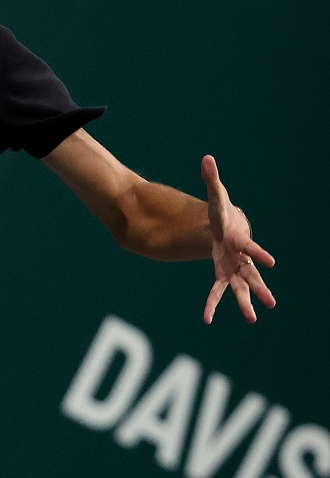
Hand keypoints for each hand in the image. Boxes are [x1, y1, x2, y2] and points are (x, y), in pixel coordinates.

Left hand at [202, 155, 275, 323]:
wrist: (226, 224)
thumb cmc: (223, 211)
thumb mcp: (216, 196)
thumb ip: (211, 179)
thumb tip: (207, 158)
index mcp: (237, 239)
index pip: (248, 247)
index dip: (258, 253)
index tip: (271, 263)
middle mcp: (239, 257)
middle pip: (250, 274)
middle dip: (259, 287)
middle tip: (270, 303)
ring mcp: (232, 267)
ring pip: (239, 287)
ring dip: (244, 302)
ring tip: (252, 319)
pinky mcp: (223, 273)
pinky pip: (217, 289)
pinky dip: (212, 303)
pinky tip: (207, 319)